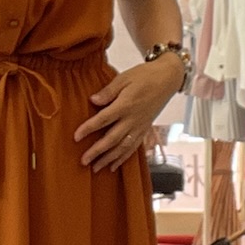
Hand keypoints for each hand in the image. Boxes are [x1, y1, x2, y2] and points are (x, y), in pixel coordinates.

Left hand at [74, 58, 184, 172]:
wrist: (168, 79)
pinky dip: (123, 158)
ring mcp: (140, 126)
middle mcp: (133, 119)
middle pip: (112, 139)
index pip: (103, 119)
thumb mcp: (124, 78)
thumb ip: (108, 91)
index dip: (88, 129)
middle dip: (97, 151)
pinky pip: (133, 147)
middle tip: (83, 161)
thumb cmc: (145, 75)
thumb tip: (93, 100)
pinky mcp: (145, 129)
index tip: (76, 137)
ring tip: (96, 168)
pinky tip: (114, 166)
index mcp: (126, 105)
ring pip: (123, 147)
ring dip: (109, 159)